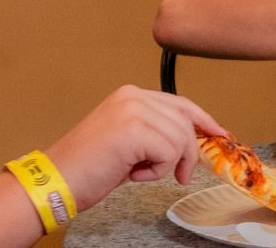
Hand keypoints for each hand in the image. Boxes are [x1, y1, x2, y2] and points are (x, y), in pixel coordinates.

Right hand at [43, 86, 226, 209]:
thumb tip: (191, 140)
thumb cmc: (87, 168)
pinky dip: (156, 172)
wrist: (56, 181)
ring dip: (166, 165)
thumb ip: (156, 133)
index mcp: (130, 95)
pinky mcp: (133, 130)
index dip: (203, 120)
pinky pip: (169, 153)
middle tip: (180, 176)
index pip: (180, 103)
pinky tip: (132, 174)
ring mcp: (132, 110)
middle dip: (188, 153)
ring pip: (180, 140)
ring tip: (138, 172)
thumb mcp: (128, 142)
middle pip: (185, 122)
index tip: (219, 134)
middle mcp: (132, 96)